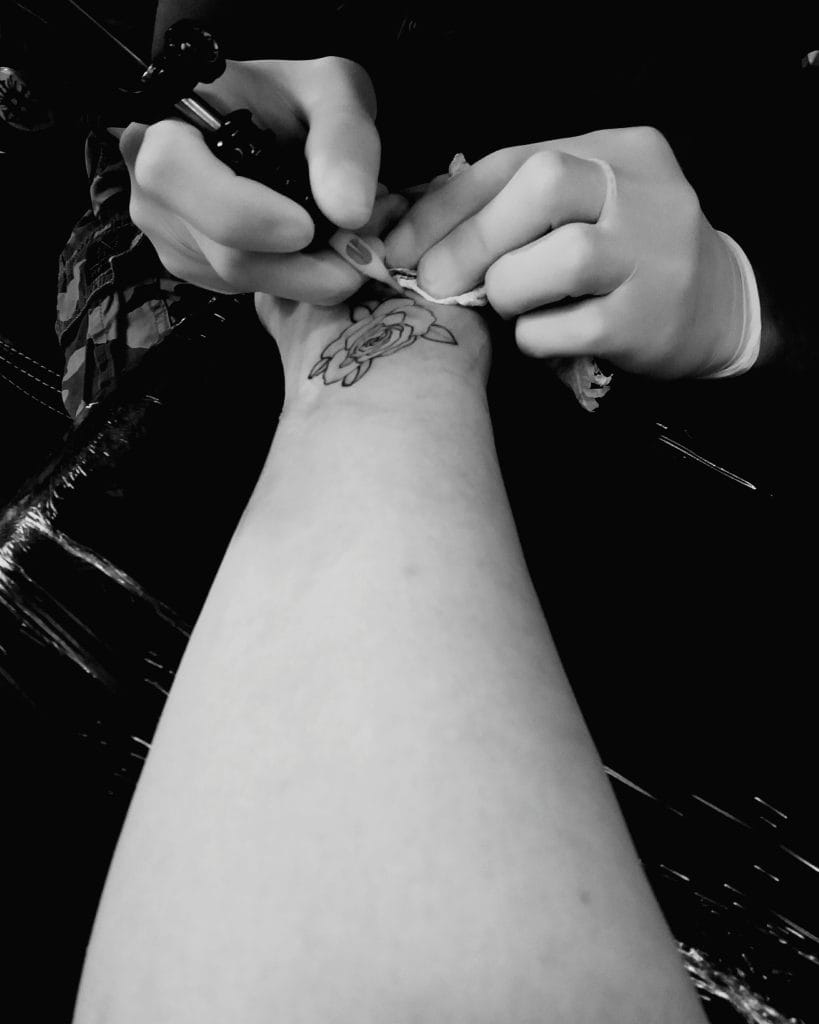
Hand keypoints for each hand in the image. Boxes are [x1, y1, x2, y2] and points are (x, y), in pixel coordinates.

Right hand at [120, 57, 389, 304]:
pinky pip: (250, 289)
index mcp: (166, 123)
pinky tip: (316, 246)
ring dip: (312, 273)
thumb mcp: (332, 92)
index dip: (245, 213)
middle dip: (305, 265)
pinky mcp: (197, 268)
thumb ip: (344, 141)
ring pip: (245, 282)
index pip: (175, 177)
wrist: (274, 122)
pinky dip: (297, 278)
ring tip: (350, 234)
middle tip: (364, 246)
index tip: (308, 228)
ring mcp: (171, 236)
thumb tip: (349, 214)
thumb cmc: (294, 99)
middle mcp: (152, 187)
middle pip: (225, 253)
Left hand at [385, 127, 745, 377]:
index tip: (398, 243)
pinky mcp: (649, 320)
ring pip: (559, 258)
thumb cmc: (627, 256)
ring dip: (509, 289)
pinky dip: (534, 336)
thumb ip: (518, 202)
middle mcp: (641, 191)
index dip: (444, 204)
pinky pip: (567, 328)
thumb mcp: (585, 206)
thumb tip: (419, 224)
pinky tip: (539, 335)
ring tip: (509, 304)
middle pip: (540, 187)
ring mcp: (652, 255)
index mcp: (618, 149)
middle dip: (470, 238)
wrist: (719, 308)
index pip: (515, 160)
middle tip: (434, 279)